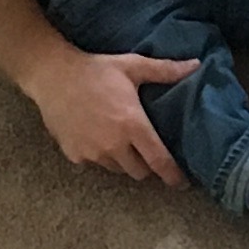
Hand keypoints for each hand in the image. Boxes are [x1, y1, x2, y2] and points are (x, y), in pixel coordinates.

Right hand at [32, 48, 194, 182]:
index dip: (173, 175)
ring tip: (119, 141)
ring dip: (122, 161)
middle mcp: (114, 145)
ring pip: (117, 169)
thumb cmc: (95, 70)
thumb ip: (165, 70)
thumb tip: (196, 65)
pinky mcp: (75, 155)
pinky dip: (99, 156)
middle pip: (139, 172)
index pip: (159, 161)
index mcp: (133, 125)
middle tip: (145, 150)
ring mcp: (93, 153)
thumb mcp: (132, 66)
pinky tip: (96, 137)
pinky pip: (94, 164)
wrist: (52, 75)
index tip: (181, 183)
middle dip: (146, 165)